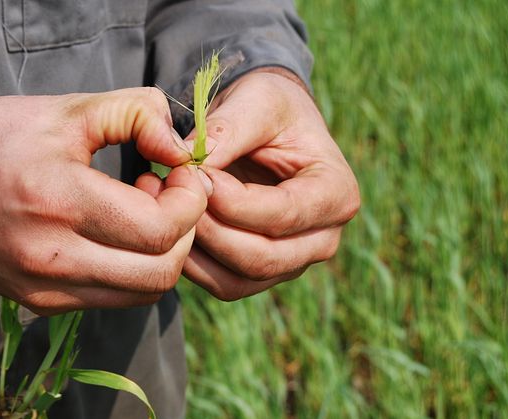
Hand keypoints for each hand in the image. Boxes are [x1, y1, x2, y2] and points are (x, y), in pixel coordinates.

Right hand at [0, 88, 207, 313]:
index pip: (160, 229)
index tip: (181, 172)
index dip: (190, 201)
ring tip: (143, 211)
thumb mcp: (66, 109)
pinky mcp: (38, 302)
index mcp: (57, 199)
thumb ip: (136, 115)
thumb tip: (182, 150)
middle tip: (170, 192)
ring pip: (142, 293)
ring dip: (163, 253)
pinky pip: (111, 298)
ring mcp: (43, 288)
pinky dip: (132, 268)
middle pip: (161, 272)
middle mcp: (50, 257)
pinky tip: (115, 232)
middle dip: (186, 230)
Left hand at [181, 69, 359, 299]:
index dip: (233, 202)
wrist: (266, 126)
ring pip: (238, 280)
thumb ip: (227, 129)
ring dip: (197, 250)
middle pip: (262, 258)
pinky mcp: (262, 274)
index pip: (283, 215)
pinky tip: (174, 228)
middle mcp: (323, 239)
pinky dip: (192, 264)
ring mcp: (293, 263)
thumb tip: (187, 163)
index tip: (196, 174)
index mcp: (336, 194)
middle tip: (176, 194)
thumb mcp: (256, 101)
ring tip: (171, 208)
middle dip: (211, 229)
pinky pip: (223, 285)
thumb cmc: (270, 107)